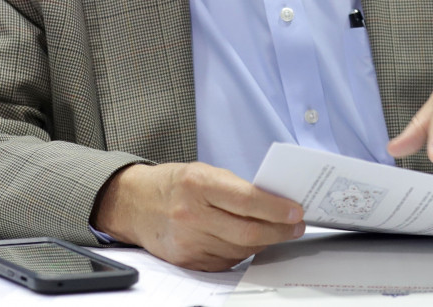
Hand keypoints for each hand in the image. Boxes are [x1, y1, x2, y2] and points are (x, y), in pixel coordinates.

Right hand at [92, 162, 304, 270]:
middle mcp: (191, 214)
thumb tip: (275, 203)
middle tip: (296, 226)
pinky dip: (244, 251)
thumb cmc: (176, 184)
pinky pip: (227, 261)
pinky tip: (253, 241)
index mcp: (198, 184)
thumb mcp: (205, 172)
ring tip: (279, 232)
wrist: (136, 204)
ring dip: (266, 242)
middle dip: (279, 230)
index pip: (247, 200)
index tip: (296, 211)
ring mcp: (188, 241)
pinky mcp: (187, 261)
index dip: (276, 208)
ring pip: (240, 249)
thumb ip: (236, 187)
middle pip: (247, 231)